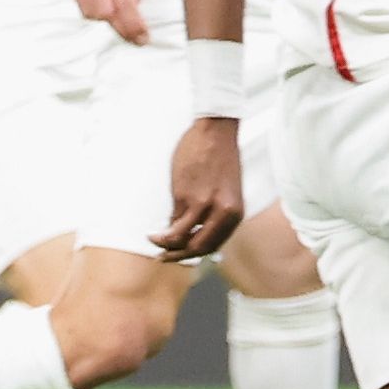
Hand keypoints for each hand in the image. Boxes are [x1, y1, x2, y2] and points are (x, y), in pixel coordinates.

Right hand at [68, 0, 146, 44]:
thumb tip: (135, 7)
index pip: (126, 5)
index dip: (134, 27)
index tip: (143, 38)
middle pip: (106, 15)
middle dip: (121, 29)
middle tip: (134, 34)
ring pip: (91, 13)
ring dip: (106, 21)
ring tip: (119, 19)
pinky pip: (81, 5)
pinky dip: (93, 11)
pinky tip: (103, 8)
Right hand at [152, 117, 244, 260]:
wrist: (216, 131)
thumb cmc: (221, 157)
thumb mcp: (227, 191)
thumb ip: (216, 213)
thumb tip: (195, 231)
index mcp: (235, 213)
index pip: (213, 245)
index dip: (196, 252)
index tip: (182, 253)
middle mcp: (220, 213)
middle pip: (197, 247)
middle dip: (178, 256)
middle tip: (163, 257)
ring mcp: (202, 205)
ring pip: (180, 237)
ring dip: (164, 244)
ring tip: (153, 241)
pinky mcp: (184, 195)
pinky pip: (173, 218)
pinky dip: (165, 225)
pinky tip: (158, 226)